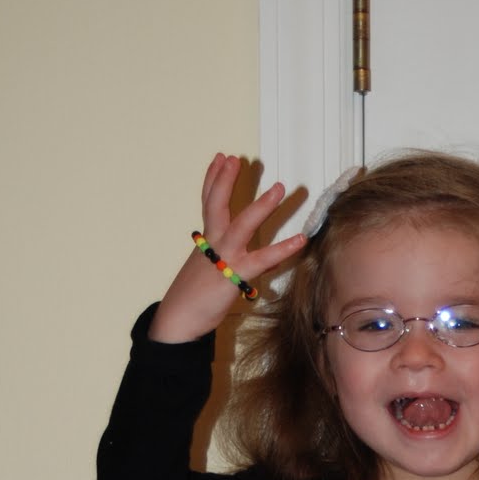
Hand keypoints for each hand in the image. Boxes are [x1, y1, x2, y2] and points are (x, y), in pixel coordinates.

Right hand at [149, 153, 306, 342]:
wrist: (178, 320)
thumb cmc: (190, 301)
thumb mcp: (205, 275)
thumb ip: (220, 262)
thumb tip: (235, 261)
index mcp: (205, 243)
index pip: (207, 204)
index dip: (213, 179)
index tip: (220, 159)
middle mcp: (213, 244)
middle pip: (217, 204)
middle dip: (225, 180)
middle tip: (235, 158)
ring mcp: (224, 258)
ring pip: (242, 224)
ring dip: (262, 206)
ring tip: (279, 187)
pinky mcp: (236, 275)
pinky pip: (263, 259)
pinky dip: (283, 249)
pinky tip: (300, 240)